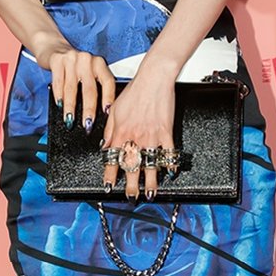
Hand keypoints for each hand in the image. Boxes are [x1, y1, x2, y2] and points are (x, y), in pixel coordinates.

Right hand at [46, 46, 116, 132]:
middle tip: (88, 125)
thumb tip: (99, 112)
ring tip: (70, 121)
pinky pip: (58, 83)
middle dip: (89, 110)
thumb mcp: (88, 71)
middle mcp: (87, 60)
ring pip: (72, 88)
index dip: (108, 98)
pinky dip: (58, 96)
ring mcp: (71, 60)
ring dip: (70, 107)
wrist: (54, 47)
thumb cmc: (75, 65)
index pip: (107, 82)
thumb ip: (94, 85)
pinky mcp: (57, 61)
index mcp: (99, 63)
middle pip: (89, 89)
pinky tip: (59, 105)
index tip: (107, 112)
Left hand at [101, 66, 175, 200]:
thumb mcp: (114, 110)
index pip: (112, 159)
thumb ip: (109, 131)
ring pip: (151, 164)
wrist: (153, 78)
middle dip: (131, 186)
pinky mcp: (167, 132)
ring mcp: (152, 136)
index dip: (109, 175)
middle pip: (132, 167)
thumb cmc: (134, 92)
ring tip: (150, 193)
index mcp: (121, 132)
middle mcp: (136, 137)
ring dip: (151, 181)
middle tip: (130, 197)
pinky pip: (169, 152)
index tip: (108, 186)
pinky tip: (170, 173)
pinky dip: (170, 164)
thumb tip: (104, 147)